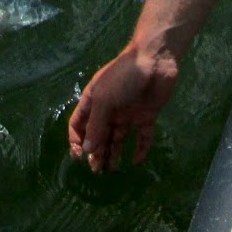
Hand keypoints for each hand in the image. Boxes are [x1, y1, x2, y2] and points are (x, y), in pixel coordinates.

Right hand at [67, 43, 179, 172]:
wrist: (155, 60)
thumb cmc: (123, 76)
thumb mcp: (104, 100)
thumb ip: (95, 126)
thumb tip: (86, 151)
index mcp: (94, 101)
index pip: (79, 124)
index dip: (76, 140)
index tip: (79, 157)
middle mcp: (109, 109)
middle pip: (99, 135)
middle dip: (96, 152)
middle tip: (97, 170)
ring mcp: (128, 113)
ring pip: (118, 138)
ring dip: (114, 154)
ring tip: (111, 171)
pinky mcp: (146, 116)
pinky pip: (143, 136)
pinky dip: (140, 149)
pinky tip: (136, 161)